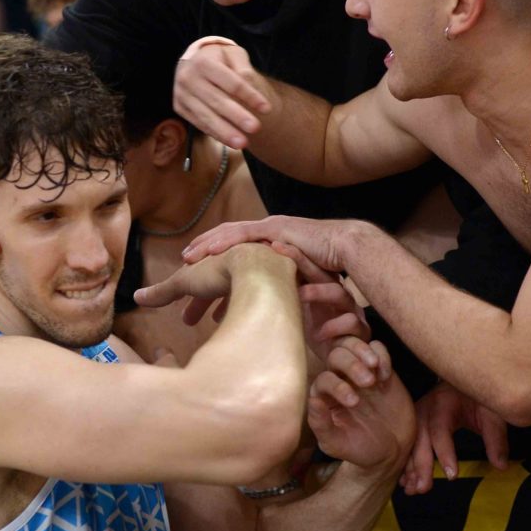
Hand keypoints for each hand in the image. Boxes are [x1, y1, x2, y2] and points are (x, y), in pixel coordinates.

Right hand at [136, 243, 290, 325]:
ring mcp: (263, 271)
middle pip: (218, 282)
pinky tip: (243, 327)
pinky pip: (262, 299)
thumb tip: (136, 297)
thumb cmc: (221, 272)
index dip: (186, 290)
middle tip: (188, 321)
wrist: (261, 272)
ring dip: (224, 307)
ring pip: (240, 289)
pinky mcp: (281, 287)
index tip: (178, 308)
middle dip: (201, 302)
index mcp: (219, 255)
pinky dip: (249, 310)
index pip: (198, 273)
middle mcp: (241, 259)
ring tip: (214, 327)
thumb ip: (163, 291)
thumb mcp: (186, 281)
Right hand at [173, 41, 270, 148]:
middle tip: (255, 128)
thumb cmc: (219, 59)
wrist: (194, 62)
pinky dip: (216, 134)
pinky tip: (230, 141)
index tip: (266, 108)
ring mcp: (182, 94)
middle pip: (217, 101)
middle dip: (237, 116)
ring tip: (243, 142)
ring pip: (206, 116)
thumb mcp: (233, 54)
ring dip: (225, 132)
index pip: (231, 82)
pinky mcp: (180, 107)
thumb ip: (243, 67)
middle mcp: (188, 78)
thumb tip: (247, 83)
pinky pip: (199, 124)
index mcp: (203, 62)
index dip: (250, 96)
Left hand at [182, 216, 366, 274]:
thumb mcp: (292, 279)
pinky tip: (210, 252)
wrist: (347, 249)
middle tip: (183, 261)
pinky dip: (225, 242)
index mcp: (268, 243)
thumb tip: (263, 302)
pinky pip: (245, 235)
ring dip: (207, 246)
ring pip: (230, 235)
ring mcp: (270, 228)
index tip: (194, 266)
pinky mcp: (277, 229)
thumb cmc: (325, 267)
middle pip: (227, 240)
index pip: (234, 247)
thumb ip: (277, 285)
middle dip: (204, 250)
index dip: (213, 256)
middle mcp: (265, 233)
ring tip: (187, 258)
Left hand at [272, 244, 369, 360]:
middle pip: (322, 272)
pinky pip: (351, 322)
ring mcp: (351, 311)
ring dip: (319, 292)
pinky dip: (334, 326)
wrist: (343, 364)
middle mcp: (339, 297)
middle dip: (303, 261)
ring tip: (300, 293)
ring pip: (340, 293)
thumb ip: (286, 301)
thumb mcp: (300, 319)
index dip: (292, 255)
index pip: (307, 269)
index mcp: (324, 292)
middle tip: (280, 250)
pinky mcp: (360, 330)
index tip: (271, 244)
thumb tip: (253, 291)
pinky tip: (319, 334)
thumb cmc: (318, 337)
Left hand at [307, 342, 413, 471]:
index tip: (354, 402)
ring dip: (362, 351)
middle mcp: (339, 378)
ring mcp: (359, 370)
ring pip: (353, 344)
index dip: (336, 386)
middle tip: (368, 382)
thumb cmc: (358, 448)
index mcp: (324, 395)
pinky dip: (381, 355)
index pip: (324, 379)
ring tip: (375, 368)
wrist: (391, 449)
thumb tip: (312, 401)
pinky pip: (377, 348)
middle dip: (350, 364)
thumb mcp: (337, 444)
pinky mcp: (380, 368)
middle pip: (336, 355)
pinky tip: (386, 375)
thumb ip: (321, 425)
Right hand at [401, 381, 507, 494]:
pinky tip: (404, 481)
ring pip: (410, 444)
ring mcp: (416, 417)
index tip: (452, 476)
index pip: (440, 430)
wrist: (461, 380)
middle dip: (421, 466)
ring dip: (410, 468)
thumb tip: (500, 466)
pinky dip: (406, 463)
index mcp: (443, 404)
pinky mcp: (414, 425)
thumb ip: (496, 440)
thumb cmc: (475, 397)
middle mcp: (424, 409)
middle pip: (419, 439)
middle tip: (423, 488)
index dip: (445, 453)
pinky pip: (408, 445)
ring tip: (411, 489)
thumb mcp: (491, 414)